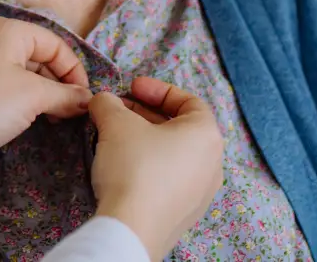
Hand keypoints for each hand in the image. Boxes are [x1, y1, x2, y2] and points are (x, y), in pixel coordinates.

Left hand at [0, 17, 91, 160]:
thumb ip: (66, 95)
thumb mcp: (34, 97)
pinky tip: (33, 115)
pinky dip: (25, 95)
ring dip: (45, 92)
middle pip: (41, 56)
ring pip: (26, 70)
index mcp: (9, 30)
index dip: (74, 71)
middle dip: (60, 84)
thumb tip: (88, 99)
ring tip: (55, 118)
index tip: (84, 99)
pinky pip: (9, 80)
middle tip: (72, 112)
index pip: (56, 45)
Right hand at [88, 77, 224, 260]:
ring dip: (145, 139)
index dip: (157, 89)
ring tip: (115, 138)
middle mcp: (213, 164)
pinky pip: (170, 179)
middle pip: (180, 127)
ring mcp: (201, 192)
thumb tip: (103, 101)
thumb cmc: (133, 168)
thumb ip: (108, 103)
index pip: (188, 100)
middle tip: (118, 110)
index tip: (131, 88)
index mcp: (207, 135)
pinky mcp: (185, 213)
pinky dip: (150, 165)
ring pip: (174, 154)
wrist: (132, 229)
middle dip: (145, 114)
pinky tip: (123, 168)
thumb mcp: (115, 122)